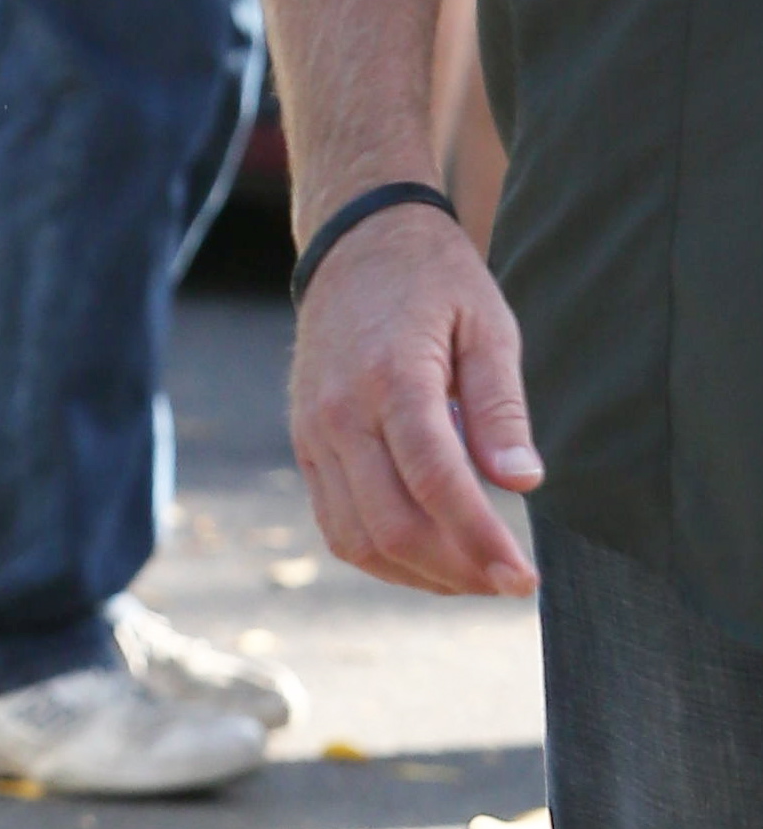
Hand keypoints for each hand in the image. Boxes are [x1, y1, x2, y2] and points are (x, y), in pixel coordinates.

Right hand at [290, 211, 541, 595]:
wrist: (354, 244)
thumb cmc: (434, 282)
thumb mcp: (488, 326)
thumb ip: (502, 407)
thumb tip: (523, 483)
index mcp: (392, 378)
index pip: (437, 483)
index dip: (481, 541)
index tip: (523, 577)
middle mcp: (340, 414)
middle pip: (391, 524)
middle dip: (456, 570)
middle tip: (509, 584)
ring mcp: (313, 433)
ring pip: (356, 538)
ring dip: (418, 574)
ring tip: (473, 578)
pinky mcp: (305, 446)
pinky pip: (335, 523)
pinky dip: (382, 554)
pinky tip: (429, 557)